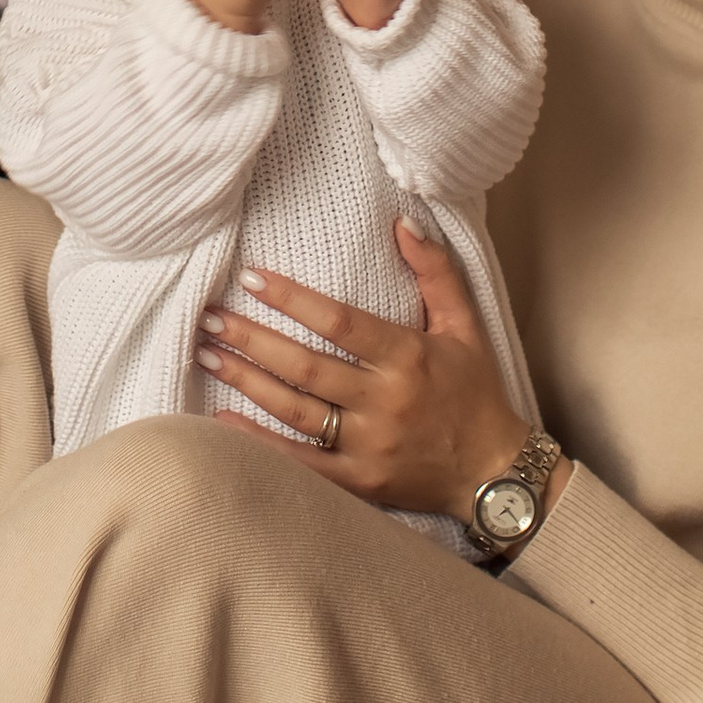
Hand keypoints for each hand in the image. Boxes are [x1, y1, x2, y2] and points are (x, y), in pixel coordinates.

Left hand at [198, 220, 546, 523]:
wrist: (494, 472)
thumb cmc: (476, 392)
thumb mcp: (465, 326)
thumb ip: (435, 272)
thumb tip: (403, 221)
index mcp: (408, 357)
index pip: (339, 322)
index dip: (292, 299)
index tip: (252, 278)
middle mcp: (385, 401)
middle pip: (306, 367)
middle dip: (252, 339)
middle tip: (211, 317)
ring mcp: (370, 445)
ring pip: (296, 410)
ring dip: (247, 381)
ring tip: (208, 353)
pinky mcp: (359, 481)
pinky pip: (300, 463)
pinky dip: (259, 443)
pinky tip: (223, 420)